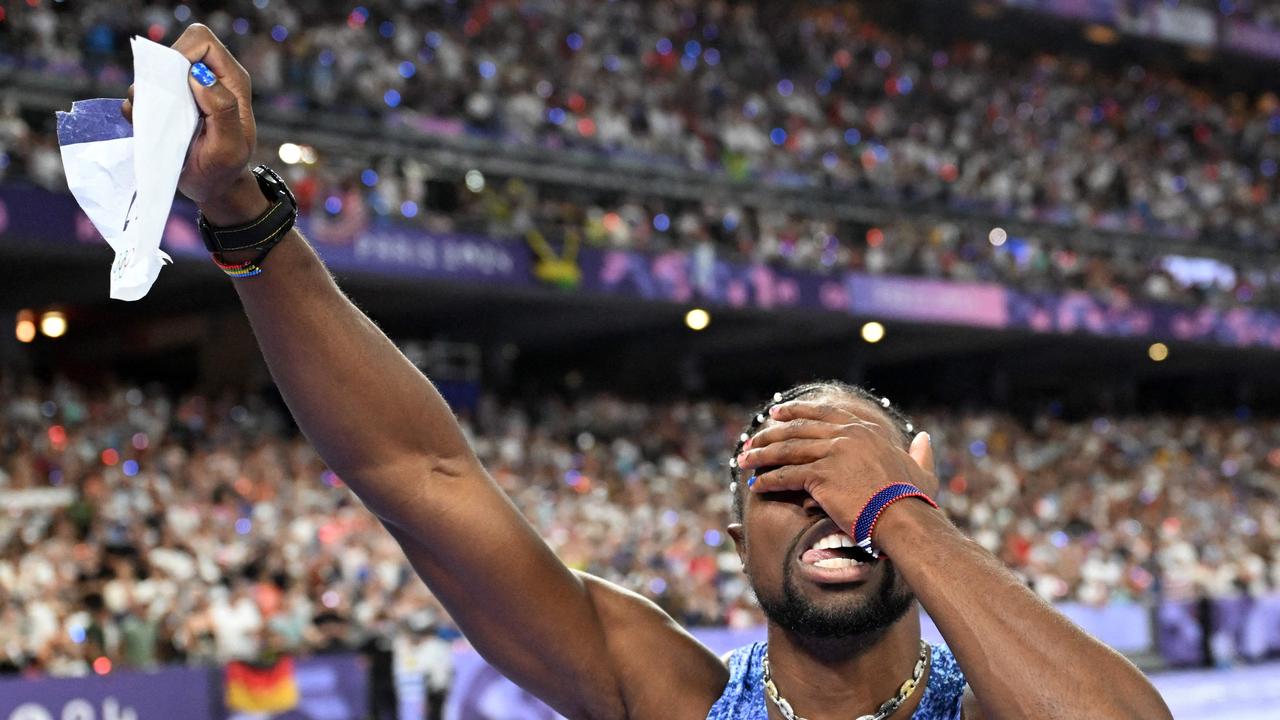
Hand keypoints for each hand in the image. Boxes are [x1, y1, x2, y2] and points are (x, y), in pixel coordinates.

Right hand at [121, 24, 267, 224]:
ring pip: (152, 72)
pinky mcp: (166, 104)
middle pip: (174, 50)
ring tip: (157, 123)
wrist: (213, 188)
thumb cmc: (226, 168)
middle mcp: (208, 78)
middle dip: (160, 75)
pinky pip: (140, 93)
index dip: (183, 53)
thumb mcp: (229, 146)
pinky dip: (137, 109)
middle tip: (163, 108)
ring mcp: (185, 91)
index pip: (202, 41)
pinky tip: (150, 130)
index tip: (174, 83)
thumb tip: (198, 75)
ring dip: (145, 95)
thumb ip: (222, 109)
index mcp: (230, 80)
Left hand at [736, 400, 938, 536]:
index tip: (777, 413)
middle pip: (799, 429)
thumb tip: (925, 438)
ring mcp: (833, 453)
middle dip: (771, 433)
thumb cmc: (915, 501)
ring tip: (743, 460)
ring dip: (761, 455)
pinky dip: (768, 480)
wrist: (906, 519)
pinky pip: (786, 475)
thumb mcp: (922, 470)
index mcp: (866, 430)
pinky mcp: (822, 476)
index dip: (797, 412)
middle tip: (752, 437)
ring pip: (787, 450)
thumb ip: (921, 452)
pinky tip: (755, 486)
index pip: (823, 413)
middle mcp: (847, 436)